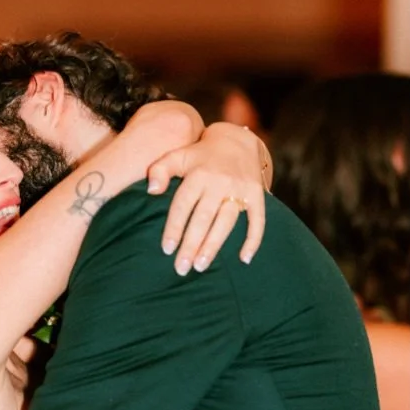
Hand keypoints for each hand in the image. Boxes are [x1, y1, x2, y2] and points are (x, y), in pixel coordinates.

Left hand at [147, 122, 268, 274]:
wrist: (237, 141)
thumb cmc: (199, 154)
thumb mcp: (177, 155)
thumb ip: (159, 170)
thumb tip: (151, 191)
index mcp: (198, 174)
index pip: (183, 205)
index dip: (174, 228)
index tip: (167, 249)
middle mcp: (219, 182)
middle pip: (203, 218)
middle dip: (192, 244)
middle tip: (181, 268)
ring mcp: (240, 189)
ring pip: (226, 222)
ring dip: (214, 245)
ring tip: (201, 266)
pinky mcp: (257, 195)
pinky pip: (258, 220)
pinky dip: (253, 240)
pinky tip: (244, 259)